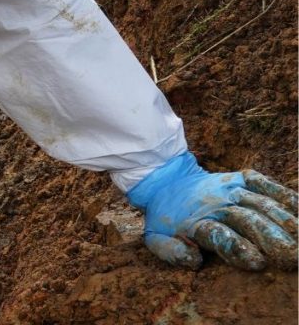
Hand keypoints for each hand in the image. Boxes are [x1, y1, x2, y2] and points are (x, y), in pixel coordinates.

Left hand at [126, 152, 297, 269]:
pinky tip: (297, 208)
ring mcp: (228, 190)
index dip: (238, 248)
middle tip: (291, 256)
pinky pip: (262, 183)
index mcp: (194, 222)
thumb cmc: (165, 218)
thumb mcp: (156, 238)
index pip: (219, 235)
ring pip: (259, 203)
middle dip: (271, 238)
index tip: (258, 262)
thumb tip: (195, 260)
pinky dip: (281, 194)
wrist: (165, 180)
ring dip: (283, 220)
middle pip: (247, 221)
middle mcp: (215, 205)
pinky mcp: (238, 179)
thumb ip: (171, 253)